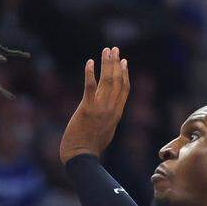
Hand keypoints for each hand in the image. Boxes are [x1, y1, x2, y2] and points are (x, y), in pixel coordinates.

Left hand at [59, 46, 129, 163]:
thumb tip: (107, 111)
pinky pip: (90, 88)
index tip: (124, 61)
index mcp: (117, 113)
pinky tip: (89, 62)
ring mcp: (100, 109)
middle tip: (114, 49)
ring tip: (106, 50)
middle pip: (118, 81)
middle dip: (116, 63)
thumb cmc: (90, 147)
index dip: (125, 74)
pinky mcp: (86, 109)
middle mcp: (111, 109)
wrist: (81, 157)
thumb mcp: (105, 130)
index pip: (125, 89)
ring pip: (107, 81)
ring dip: (107, 64)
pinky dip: (90, 74)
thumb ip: (108, 118)